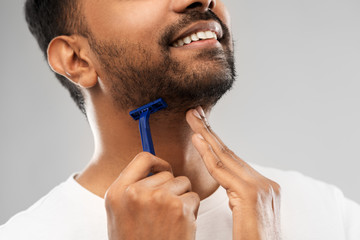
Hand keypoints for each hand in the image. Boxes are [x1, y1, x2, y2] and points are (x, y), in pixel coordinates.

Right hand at [105, 152, 199, 239]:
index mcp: (117, 192)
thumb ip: (132, 188)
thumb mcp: (120, 213)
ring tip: (170, 219)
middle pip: (166, 172)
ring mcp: (158, 198)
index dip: (157, 162)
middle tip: (164, 210)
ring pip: (183, 183)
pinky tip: (179, 226)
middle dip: (171, 187)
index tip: (162, 170)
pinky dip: (191, 210)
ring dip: (182, 198)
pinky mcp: (178, 208)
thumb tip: (154, 165)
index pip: (143, 158)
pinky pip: (194, 197)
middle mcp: (136, 192)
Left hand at [186, 107, 280, 239]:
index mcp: (263, 185)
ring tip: (193, 119)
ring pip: (226, 157)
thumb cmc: (253, 239)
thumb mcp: (245, 213)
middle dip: (210, 131)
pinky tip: (197, 139)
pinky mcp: (250, 194)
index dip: (216, 142)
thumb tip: (229, 188)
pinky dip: (208, 154)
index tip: (202, 128)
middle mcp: (264, 182)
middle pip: (230, 152)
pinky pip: (222, 171)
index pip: (234, 159)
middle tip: (195, 113)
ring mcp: (259, 186)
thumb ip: (239, 196)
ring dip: (206, 135)